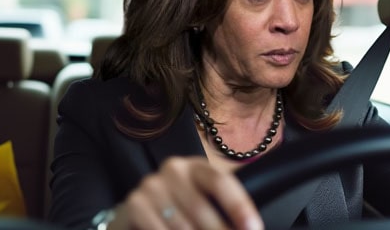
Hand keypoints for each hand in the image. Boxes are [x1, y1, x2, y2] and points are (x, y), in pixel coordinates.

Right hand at [108, 156, 263, 229]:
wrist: (140, 210)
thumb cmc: (182, 205)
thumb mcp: (203, 198)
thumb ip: (222, 207)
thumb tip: (249, 228)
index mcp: (197, 166)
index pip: (221, 182)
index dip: (239, 207)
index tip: (253, 229)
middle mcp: (174, 169)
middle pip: (202, 209)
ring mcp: (152, 186)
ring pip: (182, 225)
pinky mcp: (135, 204)